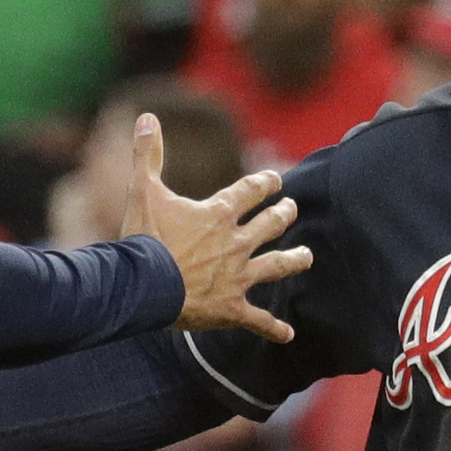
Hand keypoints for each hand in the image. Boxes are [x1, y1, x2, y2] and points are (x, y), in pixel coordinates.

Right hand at [133, 113, 310, 340]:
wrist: (143, 286)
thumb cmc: (143, 239)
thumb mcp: (143, 190)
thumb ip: (148, 153)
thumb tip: (146, 115)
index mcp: (218, 214)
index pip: (250, 191)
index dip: (265, 183)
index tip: (275, 179)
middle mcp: (236, 243)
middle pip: (270, 225)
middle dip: (283, 216)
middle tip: (292, 210)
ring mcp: (237, 276)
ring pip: (275, 266)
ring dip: (293, 260)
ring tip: (307, 256)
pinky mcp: (232, 308)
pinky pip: (258, 320)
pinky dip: (273, 328)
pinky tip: (289, 334)